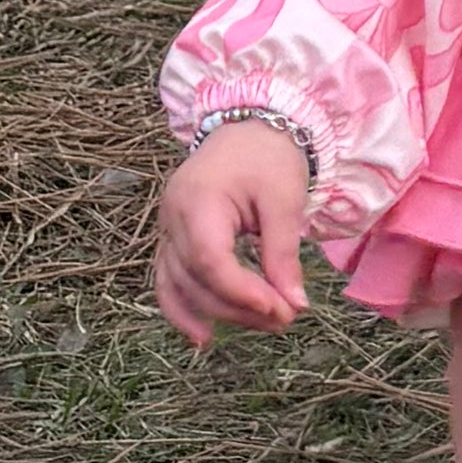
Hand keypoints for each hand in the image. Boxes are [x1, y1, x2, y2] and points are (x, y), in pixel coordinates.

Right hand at [153, 123, 313, 344]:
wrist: (250, 126)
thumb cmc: (269, 157)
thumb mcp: (284, 199)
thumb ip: (283, 254)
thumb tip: (295, 304)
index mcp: (198, 200)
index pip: (210, 260)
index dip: (241, 292)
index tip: (279, 309)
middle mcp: (172, 216)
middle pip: (195, 278)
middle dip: (238, 307)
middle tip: (285, 320)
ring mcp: (166, 227)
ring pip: (178, 285)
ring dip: (216, 314)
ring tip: (260, 329)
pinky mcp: (172, 237)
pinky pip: (168, 280)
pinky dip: (183, 308)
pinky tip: (202, 336)